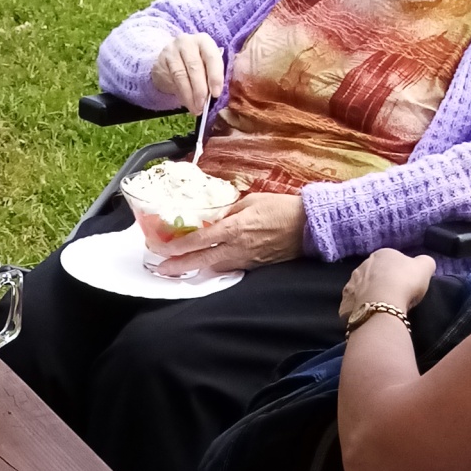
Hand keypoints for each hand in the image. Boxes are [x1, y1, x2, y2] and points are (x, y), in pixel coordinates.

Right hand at [147, 31, 224, 113]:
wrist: (171, 58)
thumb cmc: (195, 62)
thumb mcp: (207, 63)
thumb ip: (212, 74)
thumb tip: (215, 96)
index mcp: (204, 41)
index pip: (211, 57)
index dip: (215, 76)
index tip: (216, 94)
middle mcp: (187, 42)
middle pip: (195, 67)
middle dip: (200, 90)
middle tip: (203, 106)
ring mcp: (172, 50)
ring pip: (181, 76)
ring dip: (189, 96)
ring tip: (196, 109)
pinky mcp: (162, 60)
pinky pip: (172, 80)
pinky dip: (181, 94)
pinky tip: (187, 103)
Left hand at [150, 192, 305, 277]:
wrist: (309, 226)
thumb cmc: (282, 208)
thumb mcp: (252, 201)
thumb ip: (230, 211)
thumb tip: (215, 218)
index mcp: (235, 228)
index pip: (201, 240)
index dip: (180, 246)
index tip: (163, 249)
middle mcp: (237, 248)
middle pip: (201, 260)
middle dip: (179, 266)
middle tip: (160, 270)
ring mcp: (245, 260)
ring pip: (214, 267)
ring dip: (195, 268)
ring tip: (177, 268)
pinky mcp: (254, 266)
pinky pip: (229, 268)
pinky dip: (214, 267)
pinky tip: (205, 266)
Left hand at [340, 249, 435, 321]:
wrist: (383, 302)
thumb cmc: (405, 281)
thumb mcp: (425, 267)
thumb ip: (425, 262)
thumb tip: (423, 263)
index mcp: (382, 254)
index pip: (392, 260)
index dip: (400, 272)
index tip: (406, 284)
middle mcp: (363, 265)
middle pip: (375, 273)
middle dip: (382, 282)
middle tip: (394, 296)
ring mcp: (351, 283)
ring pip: (361, 288)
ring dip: (369, 294)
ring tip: (381, 307)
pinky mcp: (345, 302)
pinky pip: (353, 305)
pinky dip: (359, 309)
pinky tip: (369, 315)